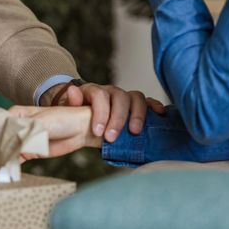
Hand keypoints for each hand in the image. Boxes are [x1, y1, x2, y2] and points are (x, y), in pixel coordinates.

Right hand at [9, 105, 98, 156]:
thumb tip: (9, 149)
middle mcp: (17, 126)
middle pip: (0, 140)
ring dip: (2, 159)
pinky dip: (11, 165)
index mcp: (15, 114)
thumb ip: (24, 136)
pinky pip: (17, 159)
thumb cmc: (62, 119)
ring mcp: (23, 139)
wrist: (81, 129)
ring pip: (7, 150)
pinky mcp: (29, 151)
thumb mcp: (40, 125)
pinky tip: (5, 172)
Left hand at [48, 81, 165, 143]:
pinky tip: (160, 114)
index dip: (100, 113)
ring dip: (137, 114)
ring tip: (134, 132)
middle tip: (112, 138)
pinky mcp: (134, 105)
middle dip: (118, 118)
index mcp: (94, 90)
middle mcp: (111, 91)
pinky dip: (155, 106)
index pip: (99, 94)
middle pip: (120, 97)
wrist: (82, 111)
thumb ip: (71, 101)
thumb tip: (72, 91)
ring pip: (135, 97)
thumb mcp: (68, 107)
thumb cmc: (77, 111)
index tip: (98, 132)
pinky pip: (148, 101)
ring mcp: (124, 97)